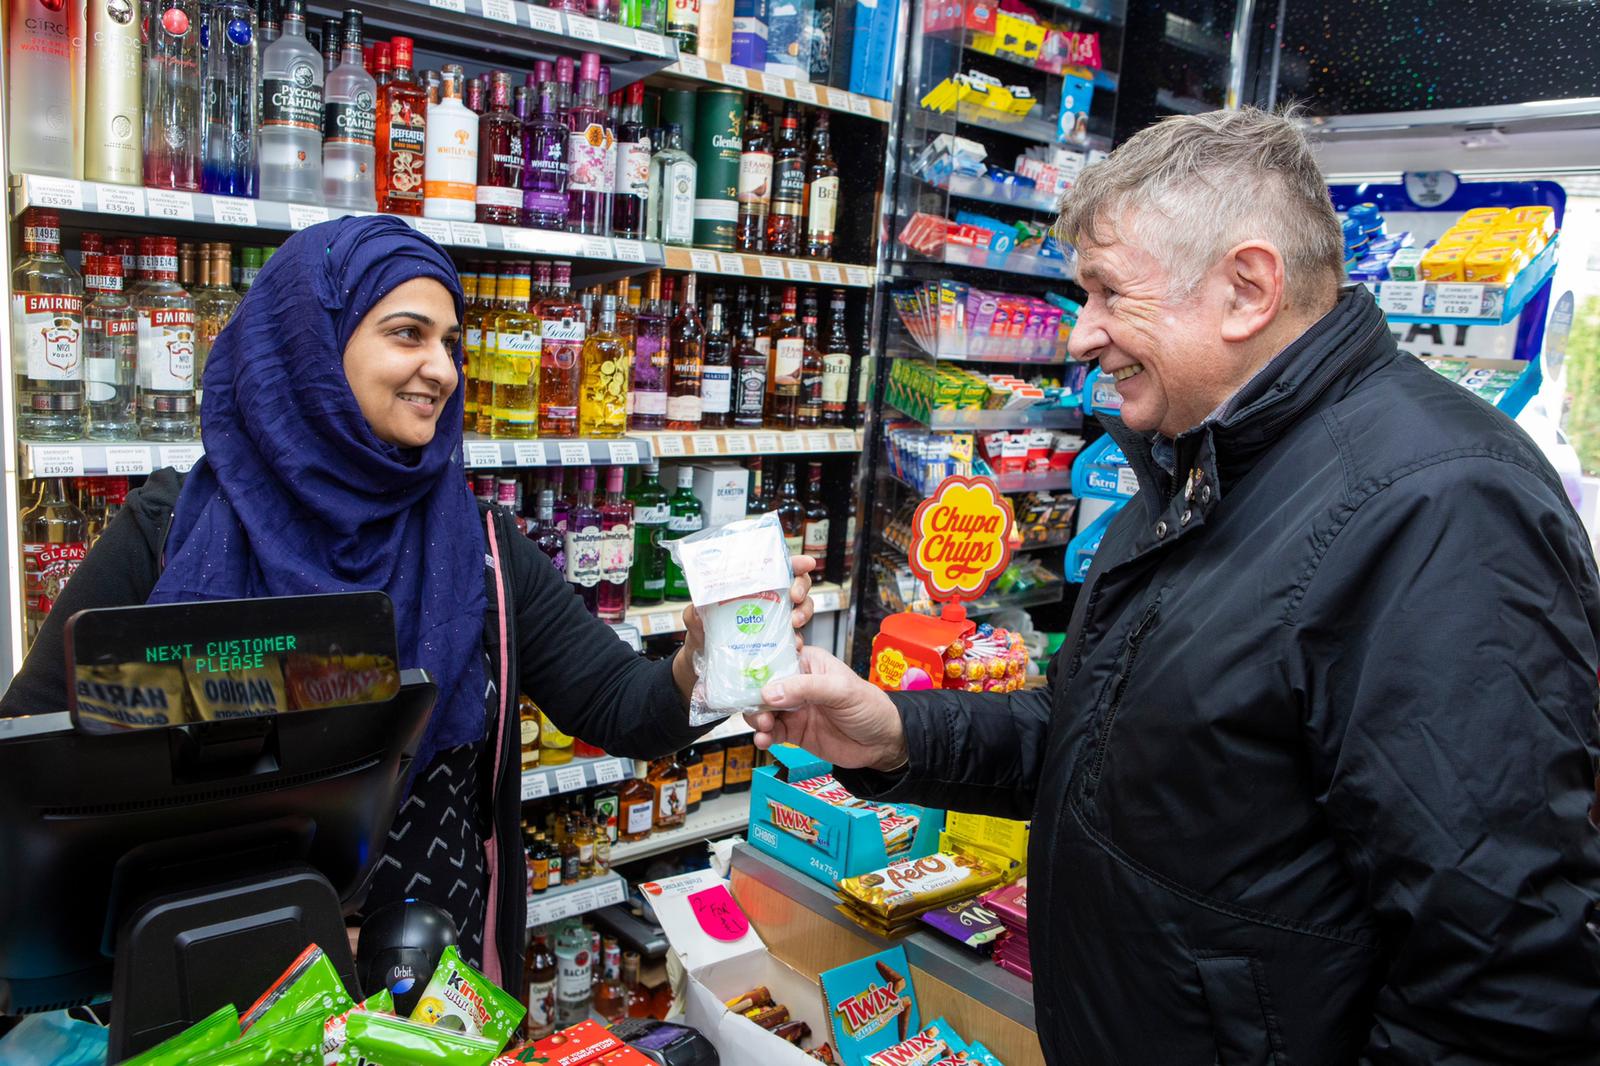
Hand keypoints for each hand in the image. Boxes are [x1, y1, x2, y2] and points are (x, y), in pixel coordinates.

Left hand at [674, 555, 817, 701]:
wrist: (705, 662)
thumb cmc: (703, 631)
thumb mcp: (695, 619)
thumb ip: (694, 612)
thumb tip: (696, 610)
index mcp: (752, 586)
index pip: (778, 567)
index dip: (795, 562)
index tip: (805, 563)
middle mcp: (769, 600)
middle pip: (798, 584)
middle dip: (802, 587)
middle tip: (795, 596)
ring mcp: (777, 621)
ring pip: (803, 609)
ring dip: (804, 612)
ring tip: (793, 622)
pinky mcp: (780, 643)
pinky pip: (797, 638)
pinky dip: (798, 640)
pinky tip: (793, 645)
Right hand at [744, 646, 907, 771]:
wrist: (882, 743)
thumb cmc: (869, 706)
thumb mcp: (841, 689)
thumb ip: (805, 688)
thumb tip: (770, 691)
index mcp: (808, 663)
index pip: (775, 657)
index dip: (757, 665)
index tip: (744, 676)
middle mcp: (796, 684)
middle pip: (762, 686)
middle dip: (753, 697)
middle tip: (758, 709)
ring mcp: (793, 709)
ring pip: (762, 710)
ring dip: (757, 718)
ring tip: (764, 726)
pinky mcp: (793, 732)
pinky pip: (770, 733)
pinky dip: (763, 737)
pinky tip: (764, 740)